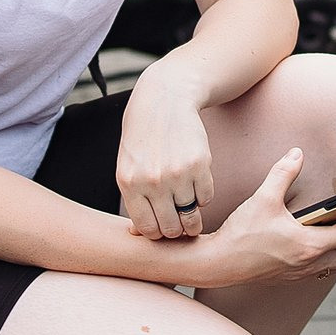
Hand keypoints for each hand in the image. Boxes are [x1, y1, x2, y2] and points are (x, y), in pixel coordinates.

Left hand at [115, 64, 217, 239]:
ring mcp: (178, 174)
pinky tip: (195, 180)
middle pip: (171, 228)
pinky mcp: (200, 165)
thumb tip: (142, 235)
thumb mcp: (129, 165)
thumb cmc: (144, 136)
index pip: (147, 229)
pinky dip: (203, 195)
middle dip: (177, 230)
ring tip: (188, 203)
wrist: (165, 98)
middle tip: (179, 221)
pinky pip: (206, 197)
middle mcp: (153, 181)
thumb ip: (134, 198)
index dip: (157, 234)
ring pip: (191, 216)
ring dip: (192, 214)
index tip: (163, 227)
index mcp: (129, 183)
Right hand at [192, 150, 335, 287]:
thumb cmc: (239, 234)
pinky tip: (334, 238)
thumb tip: (297, 153)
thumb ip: (283, 173)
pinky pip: (328, 265)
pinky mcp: (294, 275)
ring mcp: (304, 272)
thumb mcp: (262, 199)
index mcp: (311, 244)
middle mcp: (313, 262)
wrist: (216, 265)